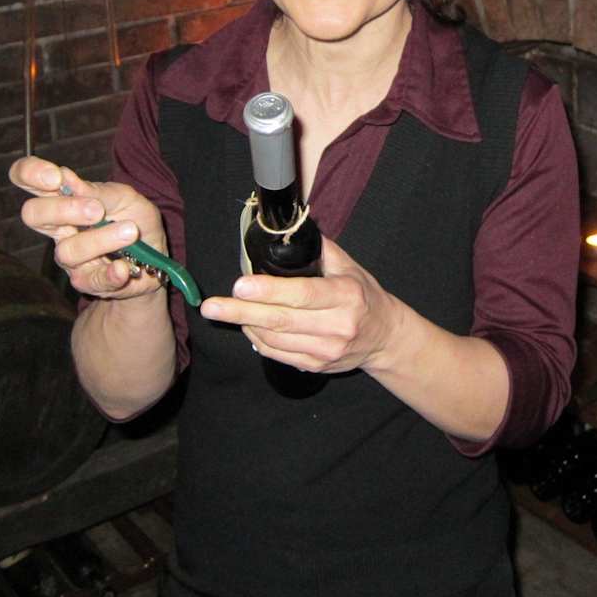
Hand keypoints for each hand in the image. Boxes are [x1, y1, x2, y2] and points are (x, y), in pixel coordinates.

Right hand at [9, 156, 167, 300]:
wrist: (155, 253)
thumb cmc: (133, 218)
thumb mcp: (124, 197)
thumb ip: (97, 191)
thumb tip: (67, 179)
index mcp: (63, 198)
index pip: (26, 178)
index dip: (29, 173)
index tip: (56, 178)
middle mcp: (58, 227)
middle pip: (32, 214)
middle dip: (62, 209)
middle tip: (96, 210)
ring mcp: (69, 258)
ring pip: (67, 250)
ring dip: (101, 239)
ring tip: (130, 232)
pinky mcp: (85, 282)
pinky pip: (91, 280)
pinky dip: (109, 273)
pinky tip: (123, 267)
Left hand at [198, 238, 402, 373]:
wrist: (385, 336)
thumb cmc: (363, 295)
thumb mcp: (349, 266)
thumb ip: (319, 249)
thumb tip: (285, 230)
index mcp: (345, 295)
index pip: (302, 294)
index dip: (269, 291)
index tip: (240, 285)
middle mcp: (336, 325)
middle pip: (280, 320)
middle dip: (240, 312)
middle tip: (211, 307)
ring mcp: (326, 350)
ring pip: (274, 339)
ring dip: (245, 324)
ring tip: (224, 311)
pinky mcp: (316, 365)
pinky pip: (277, 354)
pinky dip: (257, 340)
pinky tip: (247, 326)